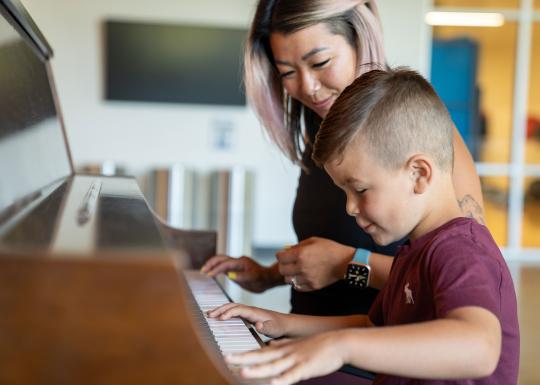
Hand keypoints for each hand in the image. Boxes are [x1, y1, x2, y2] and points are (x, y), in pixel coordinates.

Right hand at [200, 255, 279, 292]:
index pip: (225, 264)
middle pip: (221, 258)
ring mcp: (236, 265)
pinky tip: (212, 273)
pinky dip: (216, 268)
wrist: (268, 279)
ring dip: (212, 265)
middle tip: (203, 271)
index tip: (208, 275)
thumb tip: (229, 275)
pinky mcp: (235, 269)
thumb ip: (241, 276)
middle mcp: (237, 261)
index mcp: (241, 262)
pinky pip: (224, 267)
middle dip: (211, 263)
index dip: (216, 269)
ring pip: (221, 261)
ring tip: (204, 271)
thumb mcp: (253, 278)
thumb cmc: (262, 279)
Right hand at [207, 303, 288, 337]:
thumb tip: (258, 325)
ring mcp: (249, 312)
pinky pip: (234, 312)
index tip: (220, 318)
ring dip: (221, 309)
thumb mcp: (275, 328)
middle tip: (209, 315)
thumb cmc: (280, 327)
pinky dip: (225, 312)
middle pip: (233, 306)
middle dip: (220, 309)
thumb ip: (268, 327)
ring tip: (209, 314)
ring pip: (232, 307)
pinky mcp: (248, 316)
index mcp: (256, 312)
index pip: (239, 309)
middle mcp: (251, 310)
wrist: (286, 324)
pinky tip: (218, 317)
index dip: (229, 313)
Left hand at [225, 331, 346, 384]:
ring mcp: (295, 360)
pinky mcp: (306, 368)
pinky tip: (273, 384)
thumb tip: (270, 347)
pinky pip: (292, 375)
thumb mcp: (296, 345)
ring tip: (243, 372)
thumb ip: (282, 346)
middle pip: (260, 357)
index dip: (243, 354)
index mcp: (282, 349)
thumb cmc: (318, 346)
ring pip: (273, 366)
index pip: (259, 352)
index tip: (227, 356)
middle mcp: (285, 353)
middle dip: (242, 358)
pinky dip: (282, 380)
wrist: (338, 342)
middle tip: (225, 358)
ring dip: (258, 369)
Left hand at [276, 237, 354, 290]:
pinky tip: (302, 276)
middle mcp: (302, 267)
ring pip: (288, 280)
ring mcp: (307, 278)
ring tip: (296, 270)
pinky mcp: (312, 286)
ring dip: (290, 275)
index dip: (280, 255)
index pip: (280, 257)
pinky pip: (297, 287)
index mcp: (301, 254)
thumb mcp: (313, 241)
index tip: (282, 254)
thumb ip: (298, 245)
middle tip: (287, 263)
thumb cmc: (330, 248)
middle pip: (282, 270)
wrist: (345, 262)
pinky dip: (297, 282)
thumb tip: (287, 250)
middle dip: (283, 265)